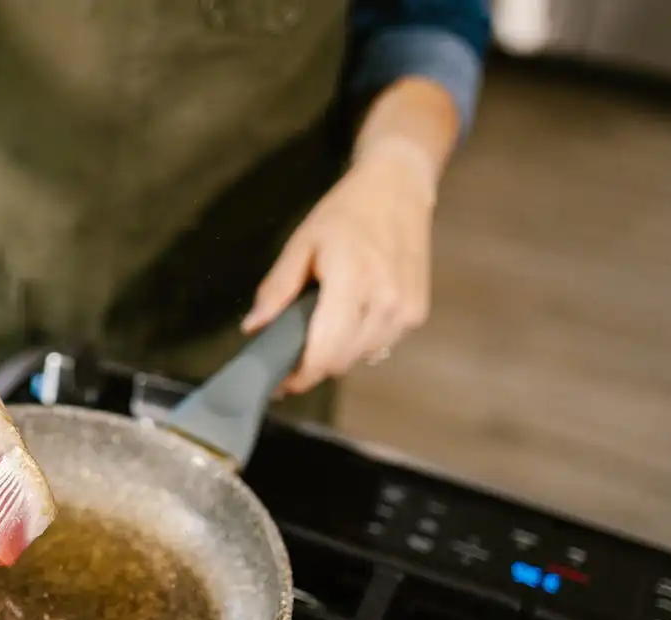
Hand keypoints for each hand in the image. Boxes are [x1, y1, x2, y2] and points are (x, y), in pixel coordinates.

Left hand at [240, 138, 437, 393]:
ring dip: (337, 355)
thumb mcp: (301, 244)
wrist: (397, 189)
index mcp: (352, 282)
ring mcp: (406, 311)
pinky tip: (349, 320)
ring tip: (320, 331)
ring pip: (361, 358)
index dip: (299, 375)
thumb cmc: (345, 214)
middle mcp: (385, 302)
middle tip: (291, 355)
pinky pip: (381, 346)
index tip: (279, 381)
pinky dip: (360, 343)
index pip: (325, 353)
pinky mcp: (417, 313)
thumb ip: (277, 289)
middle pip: (341, 362)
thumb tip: (253, 328)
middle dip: (313, 366)